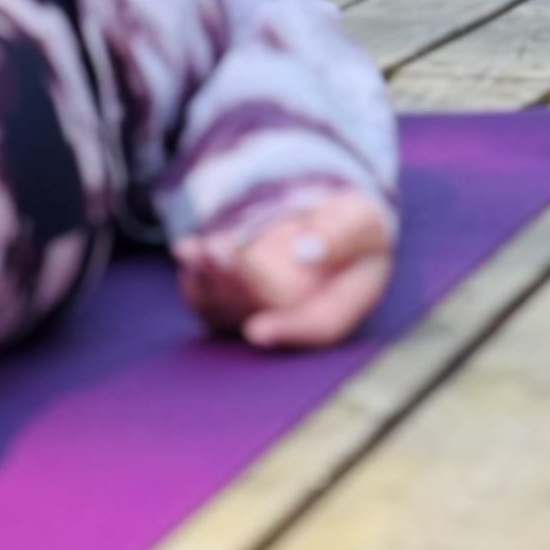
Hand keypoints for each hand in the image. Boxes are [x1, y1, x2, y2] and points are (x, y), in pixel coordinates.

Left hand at [174, 188, 393, 347]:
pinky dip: (195, 280)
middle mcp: (298, 318)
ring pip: (230, 312)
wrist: (329, 221)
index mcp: (340, 306)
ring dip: (207, 283)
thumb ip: (342, 233)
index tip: (255, 331)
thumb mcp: (362, 218)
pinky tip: (187, 250)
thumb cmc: (353, 223)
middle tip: (217, 249)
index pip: (318, 328)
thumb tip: (306, 252)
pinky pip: (211, 301)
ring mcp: (264, 311)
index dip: (287, 331)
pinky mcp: (239, 300)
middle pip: (265, 315)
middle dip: (236, 287)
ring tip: (191, 249)